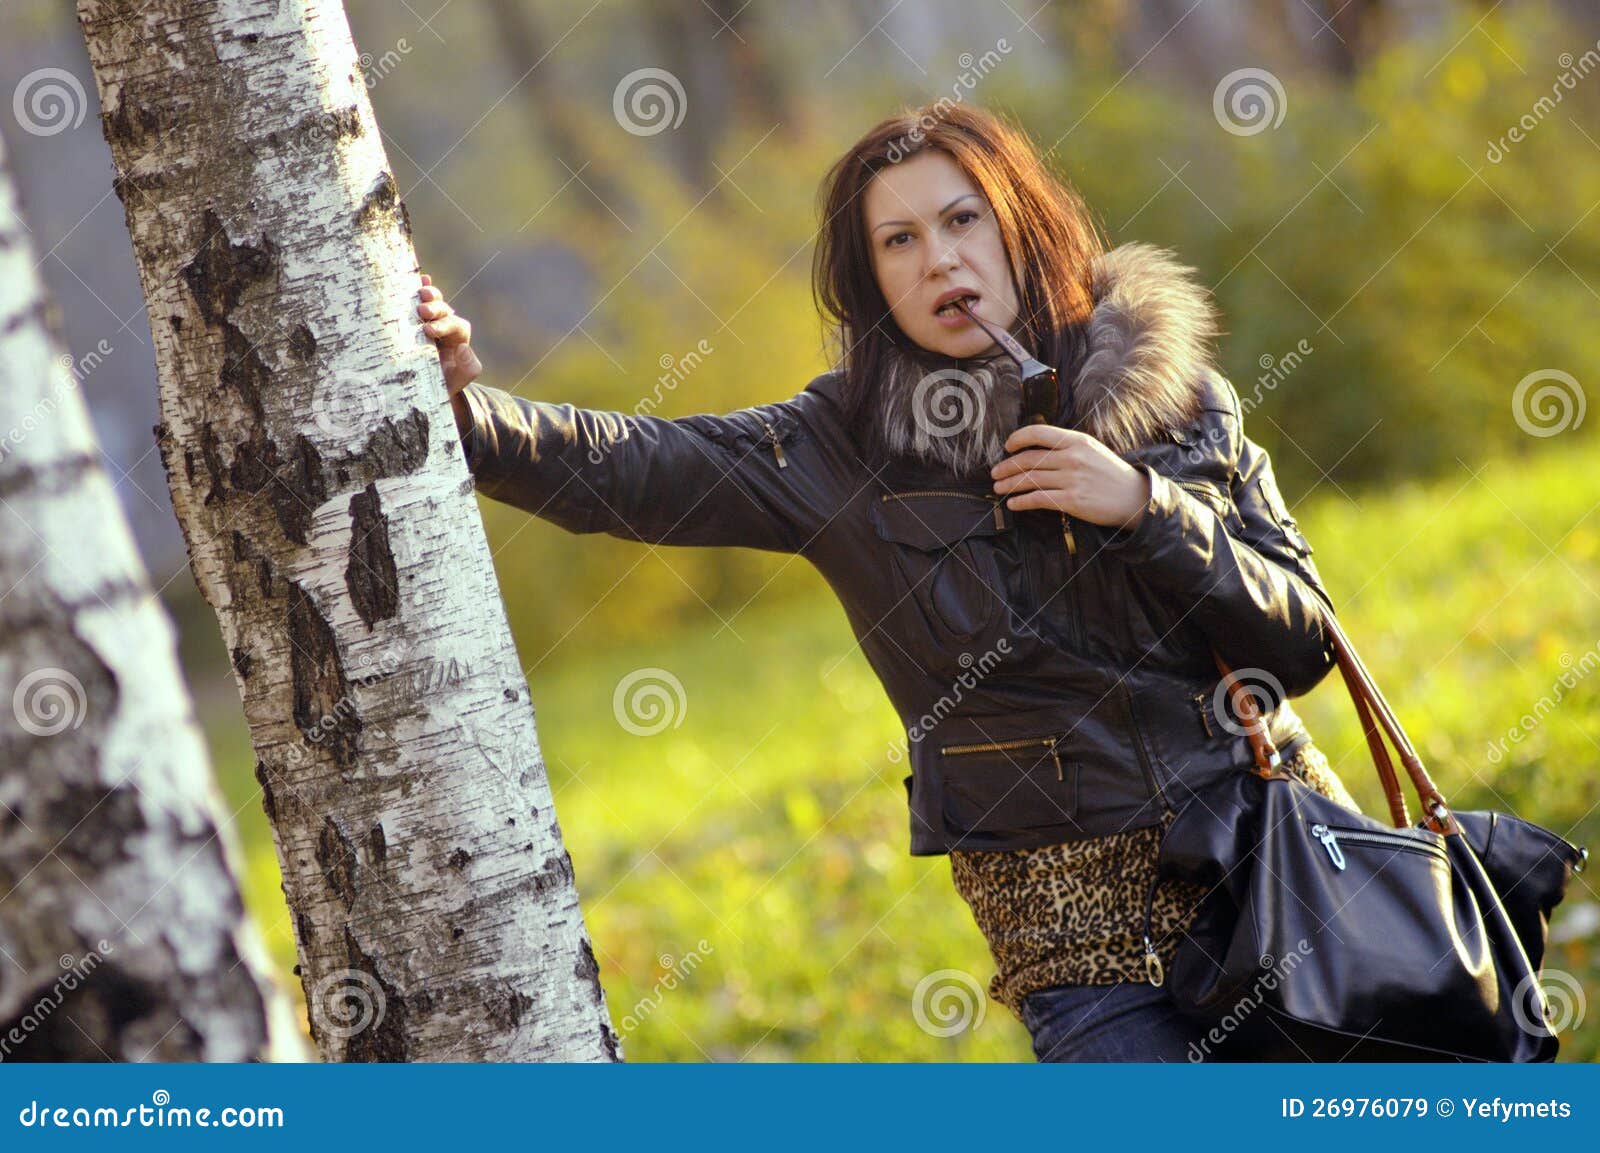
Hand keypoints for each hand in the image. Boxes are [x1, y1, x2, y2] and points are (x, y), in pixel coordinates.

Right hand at [416, 272, 481, 399]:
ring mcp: (430, 321)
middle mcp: (445, 326)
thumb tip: (464, 347)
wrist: (422, 389)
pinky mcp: (414, 320)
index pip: (456, 325)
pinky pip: (421, 300)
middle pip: (445, 310)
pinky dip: (422, 287)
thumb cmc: (442, 384)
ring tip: (420, 293)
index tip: (429, 331)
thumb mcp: (459, 379)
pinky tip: (421, 278)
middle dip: (435, 308)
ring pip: (434, 302)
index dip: (444, 325)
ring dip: (430, 295)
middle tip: (423, 311)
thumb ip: (469, 367)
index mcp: (458, 338)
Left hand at [991, 423, 1151, 530]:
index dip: (1017, 438)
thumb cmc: (1110, 474)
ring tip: (999, 488)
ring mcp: (1072, 479)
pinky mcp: (1072, 501)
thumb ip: (1066, 447)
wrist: (1134, 497)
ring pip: (1030, 480)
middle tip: (995, 473)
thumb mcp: (1091, 450)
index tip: (1007, 447)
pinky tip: (1014, 504)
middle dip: (1006, 467)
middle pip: (1028, 459)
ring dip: (1009, 485)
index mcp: (1076, 441)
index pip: (1038, 433)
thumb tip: (1036, 449)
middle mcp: (1072, 457)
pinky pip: (1038, 499)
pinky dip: (1022, 502)